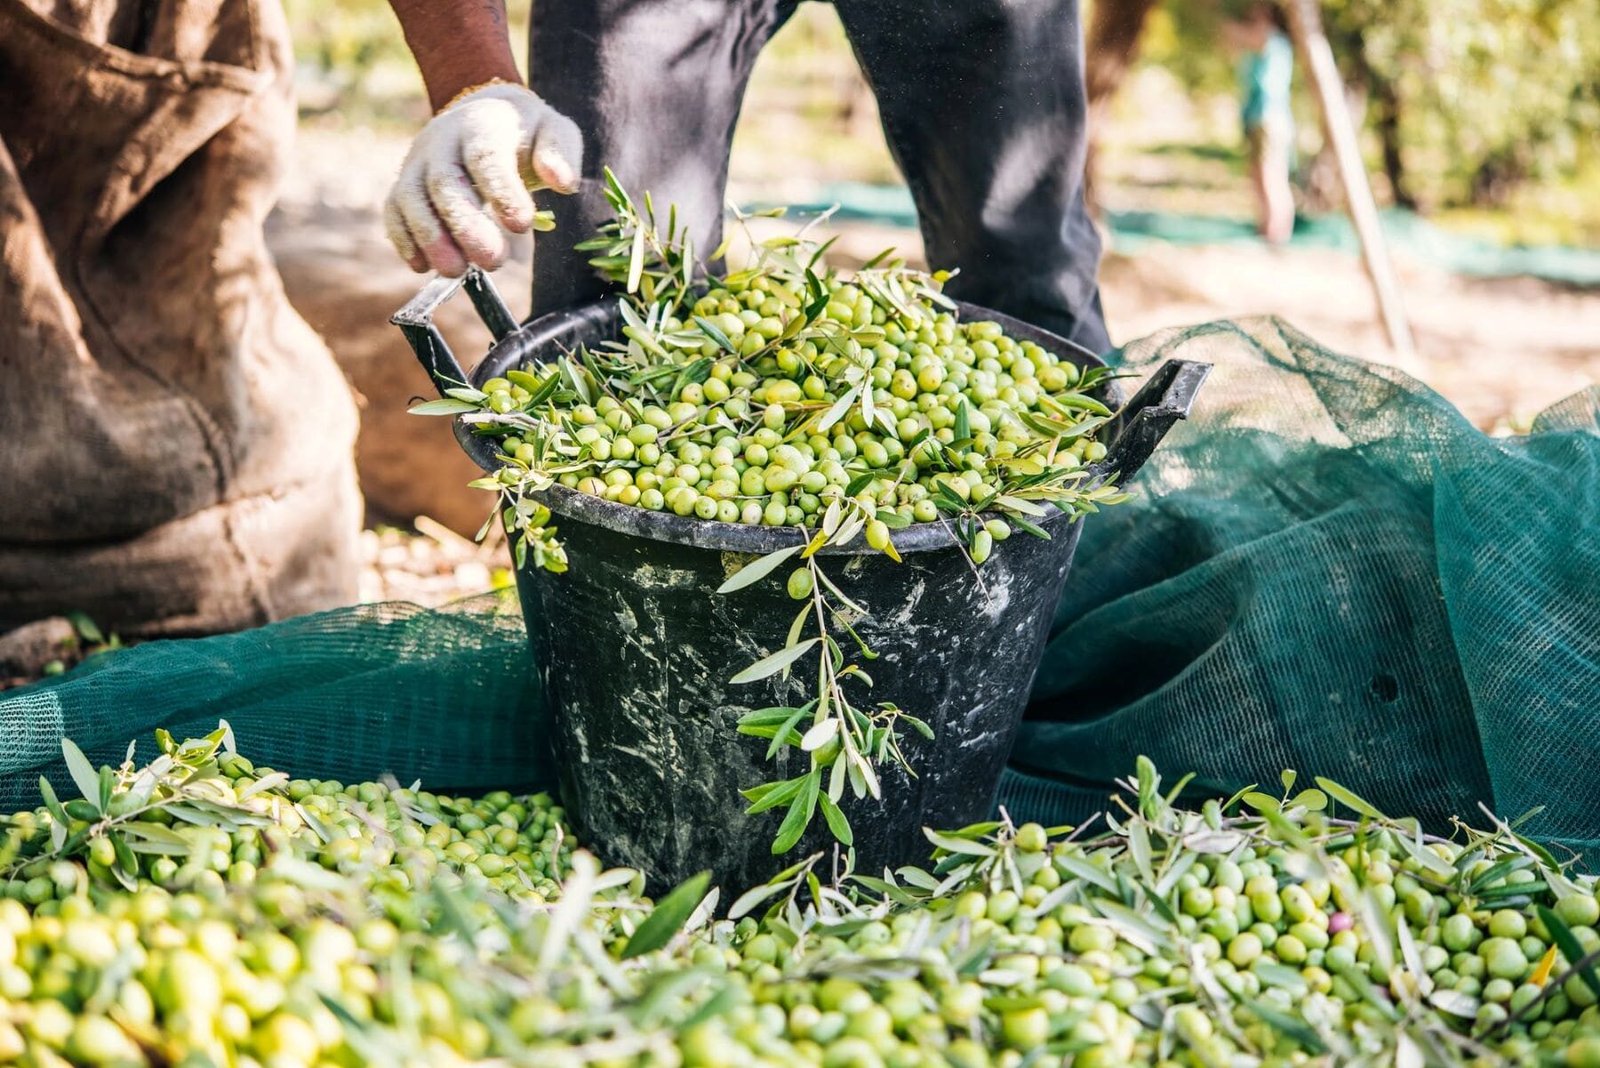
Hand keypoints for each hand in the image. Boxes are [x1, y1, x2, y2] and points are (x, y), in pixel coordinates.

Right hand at [384, 83, 582, 276]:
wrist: (483, 112)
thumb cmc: (525, 133)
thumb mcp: (553, 132)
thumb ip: (559, 153)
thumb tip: (564, 182)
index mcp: (482, 124)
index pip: (485, 156)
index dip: (501, 190)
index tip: (521, 225)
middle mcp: (443, 141)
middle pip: (445, 182)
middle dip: (465, 225)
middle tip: (493, 261)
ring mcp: (418, 162)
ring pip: (411, 197)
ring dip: (430, 238)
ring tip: (455, 272)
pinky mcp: (405, 182)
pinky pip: (394, 209)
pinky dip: (403, 238)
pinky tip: (421, 266)